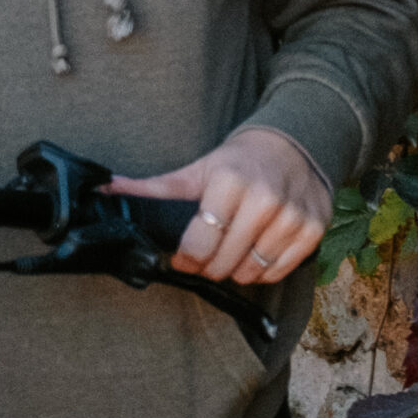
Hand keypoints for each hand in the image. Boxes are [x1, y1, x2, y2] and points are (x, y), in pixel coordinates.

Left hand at [112, 123, 329, 283]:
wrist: (295, 146)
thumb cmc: (238, 162)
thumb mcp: (197, 170)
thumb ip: (154, 186)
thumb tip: (105, 187)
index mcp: (230, 182)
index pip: (200, 243)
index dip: (185, 258)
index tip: (182, 257)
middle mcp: (264, 200)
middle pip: (223, 263)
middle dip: (207, 266)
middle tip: (205, 256)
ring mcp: (292, 217)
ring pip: (251, 272)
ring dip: (234, 270)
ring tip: (231, 251)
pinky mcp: (313, 230)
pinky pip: (279, 271)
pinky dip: (262, 271)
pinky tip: (254, 252)